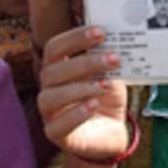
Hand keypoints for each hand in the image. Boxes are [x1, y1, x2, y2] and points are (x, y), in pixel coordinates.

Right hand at [37, 26, 127, 160]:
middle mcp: (48, 88)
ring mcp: (49, 112)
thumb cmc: (106, 98)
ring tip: (106, 84)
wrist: (112, 132)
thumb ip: (108, 59)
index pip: (55, 47)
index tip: (101, 32)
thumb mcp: (111, 74)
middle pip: (53, 71)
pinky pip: (57, 126)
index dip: (75, 38)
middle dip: (85, 62)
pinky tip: (93, 105)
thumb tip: (119, 37)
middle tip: (114, 59)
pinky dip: (75, 114)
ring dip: (80, 88)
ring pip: (50, 97)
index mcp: (57, 68)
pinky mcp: (56, 134)